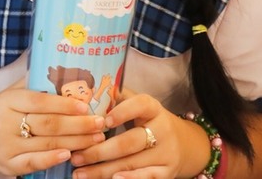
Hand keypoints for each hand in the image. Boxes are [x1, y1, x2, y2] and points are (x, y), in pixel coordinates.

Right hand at [0, 85, 106, 177]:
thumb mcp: (10, 94)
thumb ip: (34, 85)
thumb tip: (67, 69)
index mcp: (8, 101)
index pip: (39, 101)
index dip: (64, 104)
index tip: (87, 105)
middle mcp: (5, 124)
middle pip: (48, 124)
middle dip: (78, 124)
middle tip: (100, 122)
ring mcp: (6, 147)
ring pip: (46, 144)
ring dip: (76, 142)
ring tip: (96, 138)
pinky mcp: (9, 166)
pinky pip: (34, 163)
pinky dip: (52, 159)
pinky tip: (70, 155)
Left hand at [69, 92, 205, 178]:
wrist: (184, 144)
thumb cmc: (150, 122)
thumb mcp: (140, 107)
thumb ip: (119, 99)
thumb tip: (91, 91)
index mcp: (154, 109)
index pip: (140, 105)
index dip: (122, 112)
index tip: (102, 121)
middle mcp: (162, 130)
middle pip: (130, 142)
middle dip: (100, 151)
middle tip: (77, 156)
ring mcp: (166, 154)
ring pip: (131, 163)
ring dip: (102, 170)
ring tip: (79, 173)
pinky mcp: (166, 173)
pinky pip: (145, 178)